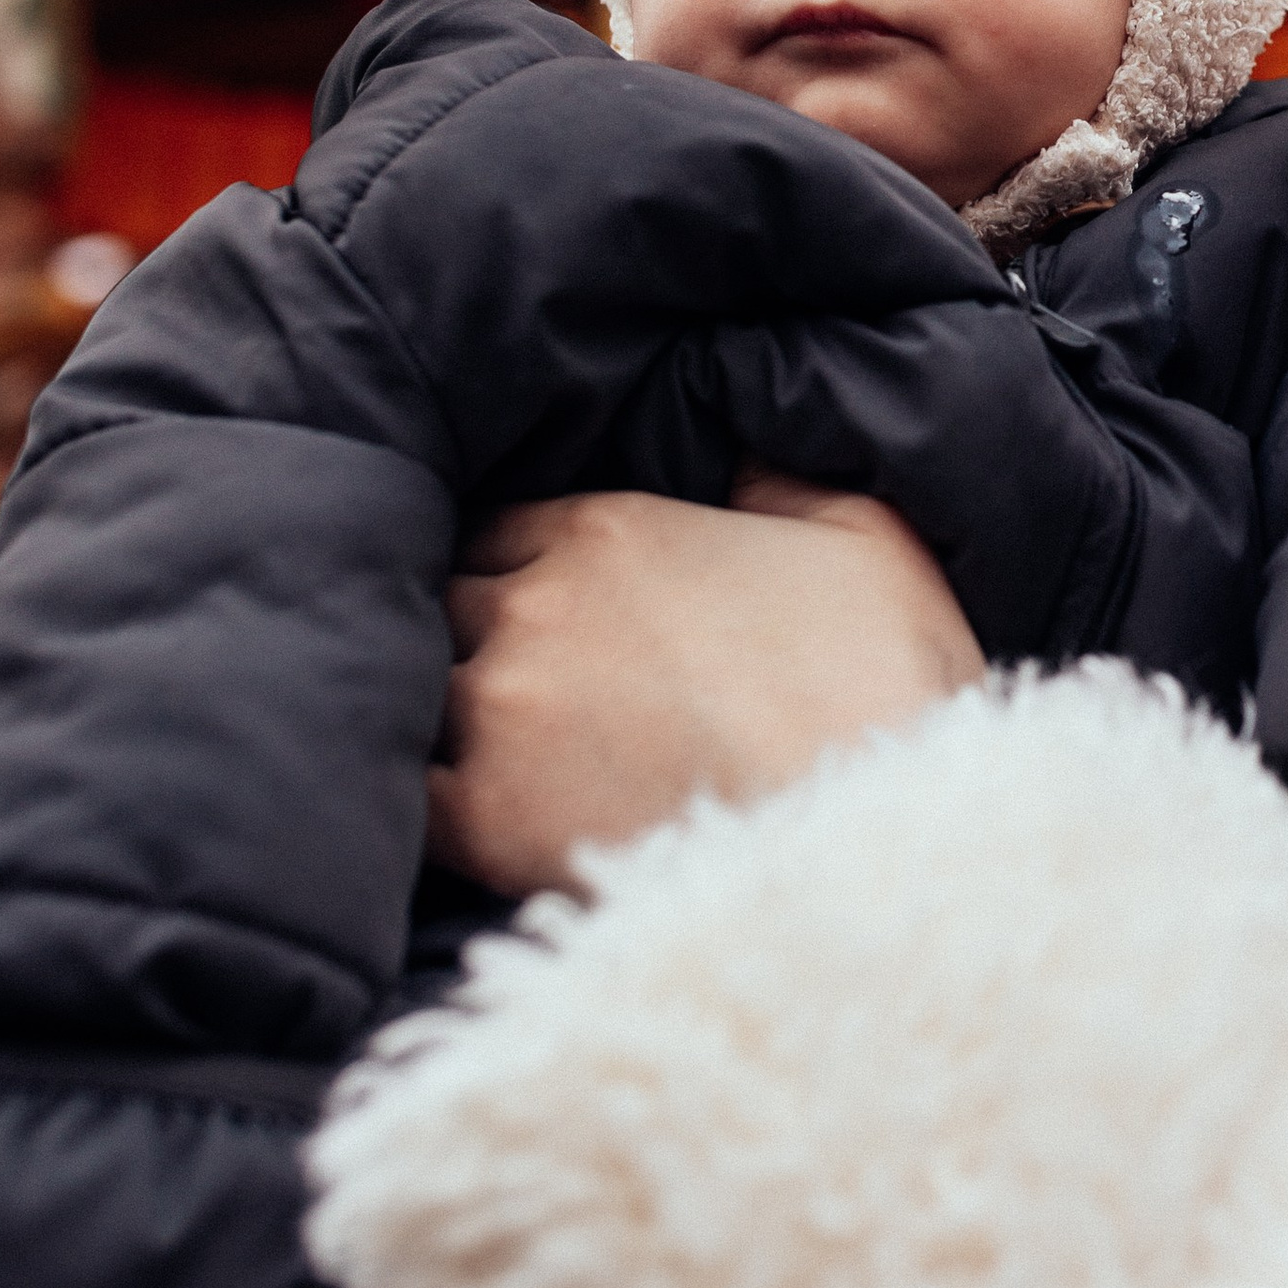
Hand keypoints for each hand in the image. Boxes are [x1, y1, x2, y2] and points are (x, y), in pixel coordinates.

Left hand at [429, 482, 982, 897]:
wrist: (868, 830)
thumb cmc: (884, 680)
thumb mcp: (865, 533)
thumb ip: (783, 476)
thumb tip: (740, 457)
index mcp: (611, 529)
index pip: (503, 528)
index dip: (517, 565)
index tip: (542, 605)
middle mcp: (536, 603)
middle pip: (444, 600)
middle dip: (469, 634)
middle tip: (512, 682)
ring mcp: (501, 707)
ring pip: (413, 689)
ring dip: (436, 714)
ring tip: (477, 752)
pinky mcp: (483, 816)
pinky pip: (403, 795)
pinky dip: (413, 802)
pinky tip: (453, 818)